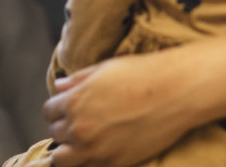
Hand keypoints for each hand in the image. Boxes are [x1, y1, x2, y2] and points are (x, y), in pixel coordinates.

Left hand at [44, 54, 195, 166]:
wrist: (176, 92)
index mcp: (75, 102)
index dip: (59, 107)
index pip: (49, 111)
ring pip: (62, 160)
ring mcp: (96, 150)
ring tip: (83, 142)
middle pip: (55, 134)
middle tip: (81, 121)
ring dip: (69, 150)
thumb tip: (60, 86)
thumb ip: (78, 80)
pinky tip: (100, 150)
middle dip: (65, 126)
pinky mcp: (114, 164)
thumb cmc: (143, 74)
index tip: (70, 106)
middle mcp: (80, 129)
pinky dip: (89, 162)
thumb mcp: (105, 68)